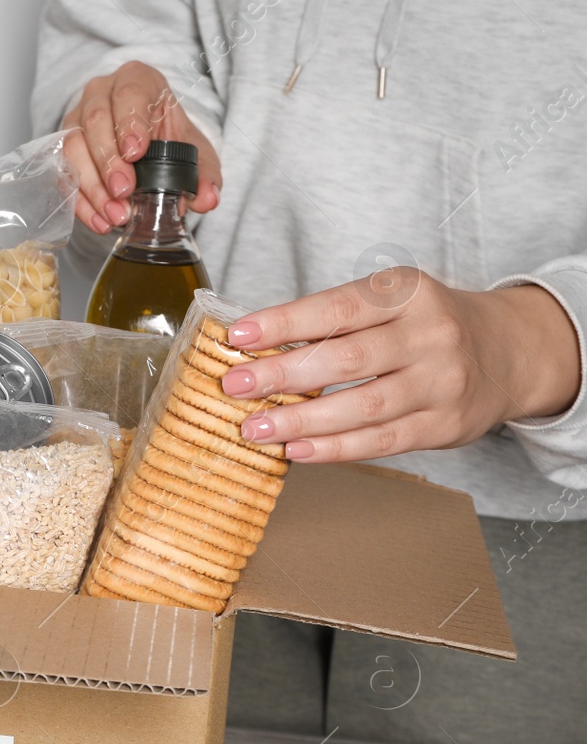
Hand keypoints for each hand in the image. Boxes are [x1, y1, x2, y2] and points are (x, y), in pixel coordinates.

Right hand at [60, 61, 221, 234]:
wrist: (144, 141)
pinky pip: (62, 172)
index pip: (130, 94)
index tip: (136, 153)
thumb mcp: (193, 150)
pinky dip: (80, 201)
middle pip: (96, 120)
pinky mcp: (63, 147)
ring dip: (92, 185)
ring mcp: (76, 118)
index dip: (130, 122)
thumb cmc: (166, 137)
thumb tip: (207, 199)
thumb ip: (205, 173)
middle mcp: (101, 93)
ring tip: (115, 213)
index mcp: (138, 81)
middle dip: (108, 160)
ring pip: (73, 146)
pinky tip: (99, 220)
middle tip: (123, 191)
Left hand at [219, 269, 582, 462]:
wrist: (509, 351)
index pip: (338, 309)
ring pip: (362, 406)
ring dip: (301, 421)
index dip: (284, 323)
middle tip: (234, 387)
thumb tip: (253, 346)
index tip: (237, 336)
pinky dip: (334, 449)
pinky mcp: (444, 425)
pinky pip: (381, 441)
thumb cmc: (425, 324)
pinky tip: (296, 450)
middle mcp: (430, 335)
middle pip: (347, 359)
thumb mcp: (391, 301)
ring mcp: (441, 382)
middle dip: (283, 375)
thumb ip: (333, 321)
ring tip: (254, 429)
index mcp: (408, 293)